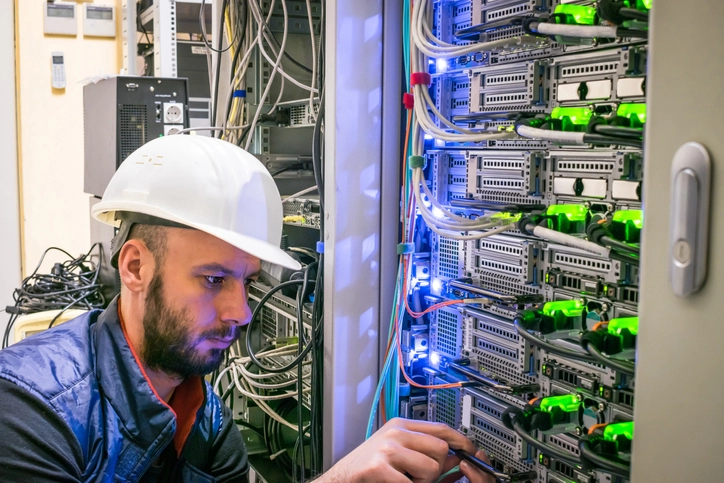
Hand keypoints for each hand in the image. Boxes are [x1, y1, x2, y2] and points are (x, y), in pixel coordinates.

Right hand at [319, 418, 494, 482]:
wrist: (339, 478)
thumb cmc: (368, 468)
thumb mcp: (397, 454)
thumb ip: (425, 453)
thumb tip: (458, 458)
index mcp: (401, 425)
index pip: (442, 427)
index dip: (462, 441)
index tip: (472, 452)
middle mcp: (396, 432)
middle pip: (441, 447)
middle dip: (438, 469)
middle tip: (421, 477)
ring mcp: (387, 448)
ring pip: (431, 467)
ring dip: (423, 482)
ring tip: (406, 481)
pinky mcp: (379, 467)